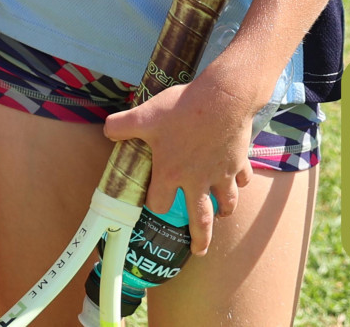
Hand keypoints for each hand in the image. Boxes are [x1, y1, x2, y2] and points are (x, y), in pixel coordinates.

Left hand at [101, 66, 263, 255]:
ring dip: (224, 211)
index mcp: (171, 173)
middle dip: (200, 238)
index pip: (160, 203)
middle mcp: (197, 180)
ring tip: (222, 215)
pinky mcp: (239, 161)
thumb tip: (106, 131)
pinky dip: (241, 182)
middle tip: (200, 250)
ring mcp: (221, 173)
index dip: (155, 206)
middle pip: (201, 219)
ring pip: (227, 202)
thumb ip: (121, 126)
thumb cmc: (181, 110)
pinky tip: (238, 181)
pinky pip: (243, 178)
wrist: (222, 99)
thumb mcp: (143, 115)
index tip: (155, 206)